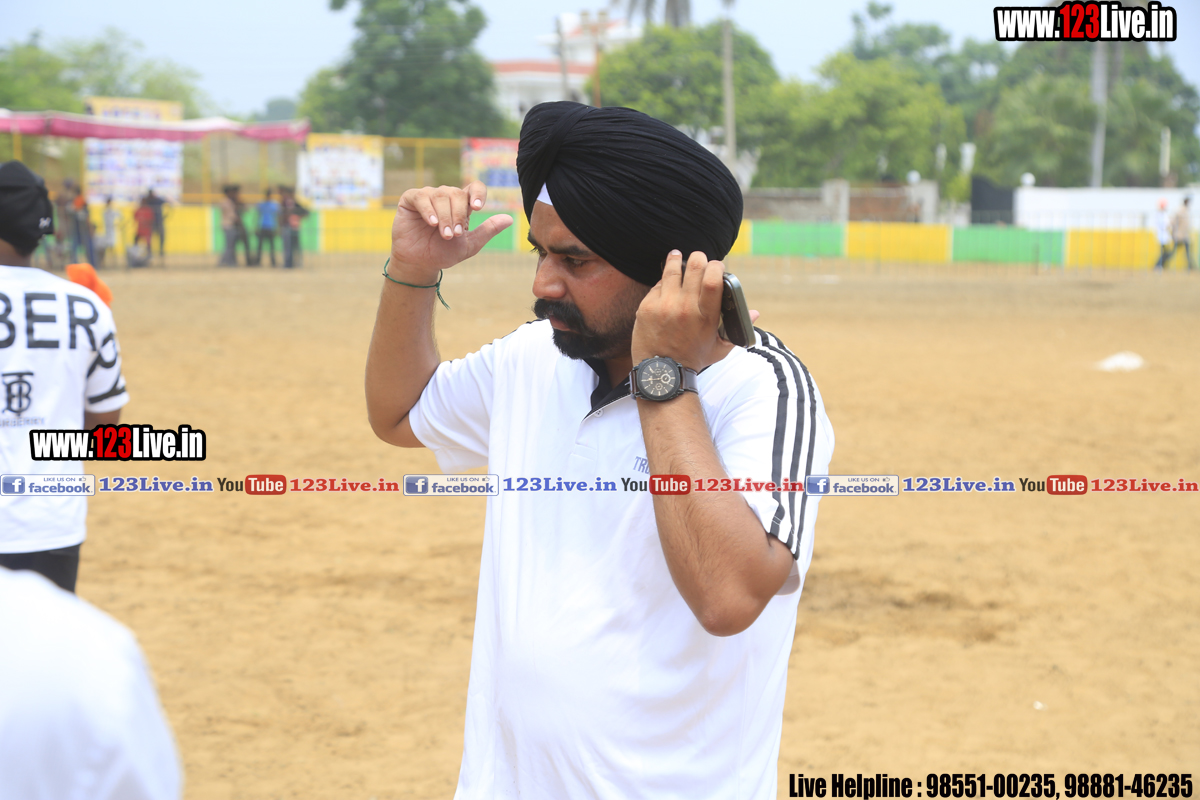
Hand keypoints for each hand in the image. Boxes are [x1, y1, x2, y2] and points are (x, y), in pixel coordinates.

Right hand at [389, 181, 511, 279]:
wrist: (420, 263)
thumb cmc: (443, 253)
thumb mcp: (469, 244)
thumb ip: (488, 230)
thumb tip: (509, 219)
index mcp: (462, 204)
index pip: (475, 187)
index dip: (478, 193)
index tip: (477, 208)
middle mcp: (446, 196)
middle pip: (457, 194)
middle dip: (458, 215)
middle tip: (454, 235)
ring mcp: (428, 196)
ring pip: (440, 196)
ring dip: (444, 216)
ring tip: (444, 234)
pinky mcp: (411, 199)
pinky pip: (421, 197)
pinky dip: (428, 210)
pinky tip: (432, 223)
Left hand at [632, 250, 728, 370]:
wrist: (662, 372)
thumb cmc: (693, 359)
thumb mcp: (720, 348)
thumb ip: (737, 328)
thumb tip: (754, 313)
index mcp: (706, 316)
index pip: (713, 280)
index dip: (716, 266)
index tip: (717, 265)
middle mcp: (685, 308)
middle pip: (694, 268)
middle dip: (699, 258)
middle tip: (699, 257)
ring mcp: (664, 306)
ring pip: (672, 270)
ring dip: (677, 260)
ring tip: (678, 256)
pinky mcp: (647, 307)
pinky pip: (657, 286)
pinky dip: (663, 283)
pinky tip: (666, 283)